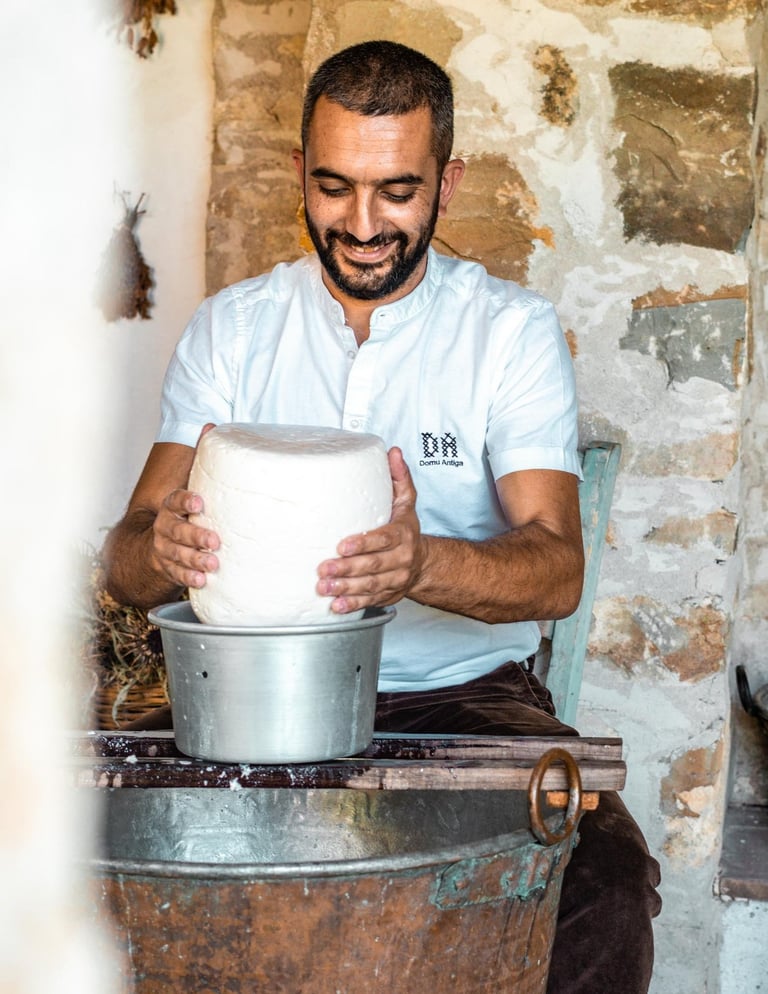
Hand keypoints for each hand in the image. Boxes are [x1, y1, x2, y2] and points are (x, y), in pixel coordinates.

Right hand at [150, 423, 219, 590]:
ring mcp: (163, 548)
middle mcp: (164, 527)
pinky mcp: (167, 566)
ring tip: (213, 564)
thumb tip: (211, 424)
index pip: (174, 500)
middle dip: (195, 536)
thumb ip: (200, 459)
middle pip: (176, 531)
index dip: (185, 501)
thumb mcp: (189, 484)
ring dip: (194, 560)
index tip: (200, 503)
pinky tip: (202, 580)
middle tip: (215, 541)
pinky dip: (187, 577)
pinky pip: (175, 573)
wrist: (152, 544)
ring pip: (176, 554)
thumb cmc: (181, 512)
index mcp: (170, 506)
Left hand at [316, 447, 423, 613]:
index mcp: (403, 534)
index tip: (342, 546)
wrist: (424, 563)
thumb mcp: (406, 502)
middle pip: (374, 566)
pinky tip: (336, 606)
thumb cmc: (406, 529)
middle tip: (323, 568)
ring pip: (371, 586)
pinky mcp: (388, 595)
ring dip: (346, 589)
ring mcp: (396, 580)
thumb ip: (399, 478)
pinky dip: (353, 605)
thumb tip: (392, 452)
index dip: (363, 544)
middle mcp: (401, 559)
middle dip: (348, 568)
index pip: (383, 539)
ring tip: (324, 587)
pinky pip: (371, 601)